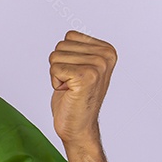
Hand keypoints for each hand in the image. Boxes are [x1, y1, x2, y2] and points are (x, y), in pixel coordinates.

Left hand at [48, 30, 116, 146]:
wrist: (78, 126)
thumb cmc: (75, 97)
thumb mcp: (81, 65)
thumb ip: (79, 49)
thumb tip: (70, 35)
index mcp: (107, 50)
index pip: (70, 36)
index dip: (66, 57)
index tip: (77, 74)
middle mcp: (105, 56)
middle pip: (61, 46)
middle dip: (60, 66)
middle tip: (72, 83)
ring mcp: (97, 66)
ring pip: (55, 56)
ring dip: (58, 74)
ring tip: (71, 88)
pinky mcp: (85, 77)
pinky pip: (54, 68)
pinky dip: (55, 82)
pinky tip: (69, 92)